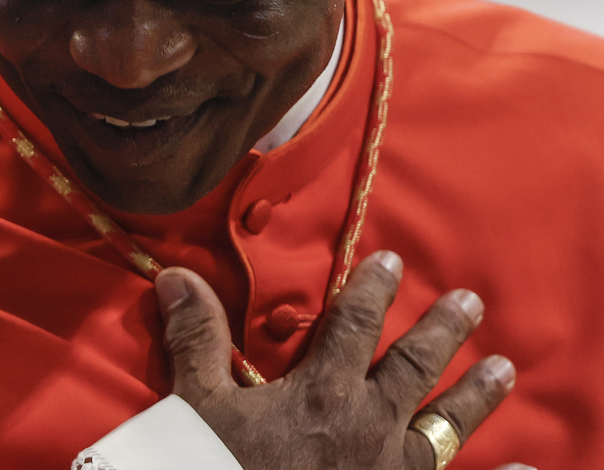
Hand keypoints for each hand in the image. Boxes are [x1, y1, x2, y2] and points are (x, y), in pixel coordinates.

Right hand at [157, 251, 528, 469]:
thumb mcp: (198, 403)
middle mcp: (370, 424)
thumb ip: (196, 339)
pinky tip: (532, 469)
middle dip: (442, 330)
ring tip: (505, 369)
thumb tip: (179, 276)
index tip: (390, 261)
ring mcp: (393, 468)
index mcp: (322, 391)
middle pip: (413, 366)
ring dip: (477, 394)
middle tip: (470, 301)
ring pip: (446, 423)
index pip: (354, 325)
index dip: (371, 289)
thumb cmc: (220, 463)